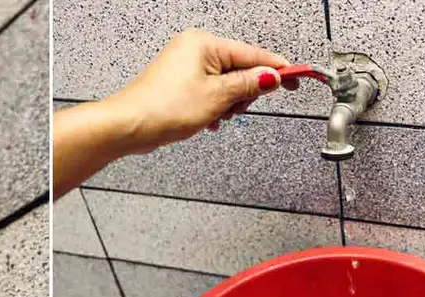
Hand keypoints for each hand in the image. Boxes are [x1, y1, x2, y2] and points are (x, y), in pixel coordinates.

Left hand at [105, 30, 296, 152]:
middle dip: (243, 93)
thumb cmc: (161, 108)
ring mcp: (185, 66)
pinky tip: (208, 120)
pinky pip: (209, 92)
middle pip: (239, 69)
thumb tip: (271, 77)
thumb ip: (249, 85)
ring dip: (227, 104)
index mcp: (204, 43)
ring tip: (215, 116)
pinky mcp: (179, 84)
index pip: (253, 54)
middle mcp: (194, 49)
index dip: (277, 68)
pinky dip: (214, 107)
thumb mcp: (217, 97)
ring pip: (225, 84)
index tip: (297, 76)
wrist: (128, 126)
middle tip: (235, 108)